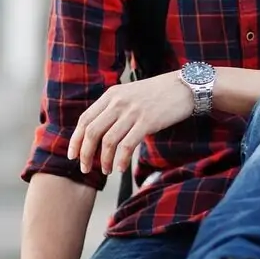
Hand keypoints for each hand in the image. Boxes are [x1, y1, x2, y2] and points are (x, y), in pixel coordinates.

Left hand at [68, 72, 193, 175]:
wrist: (186, 87)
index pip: (85, 119)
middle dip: (85, 154)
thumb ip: (115, 108)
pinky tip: (121, 168)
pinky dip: (121, 160)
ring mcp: (133, 112)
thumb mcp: (131, 94)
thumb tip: (100, 132)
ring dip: (104, 160)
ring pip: (108, 141)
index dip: (76, 140)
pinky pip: (127, 145)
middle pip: (92, 132)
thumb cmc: (159, 94)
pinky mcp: (148, 122)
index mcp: (112, 95)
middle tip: (85, 168)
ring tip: (106, 171)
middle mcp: (119, 102)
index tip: (73, 155)